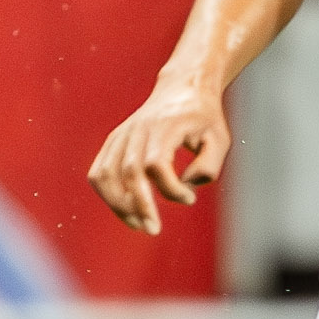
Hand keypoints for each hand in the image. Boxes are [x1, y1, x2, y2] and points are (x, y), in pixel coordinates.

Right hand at [88, 80, 226, 234]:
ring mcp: (121, 134)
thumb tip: (185, 186)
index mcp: (165, 126)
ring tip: (138, 224)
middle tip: (154, 229)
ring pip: (106, 174)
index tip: (190, 197)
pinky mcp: (113, 141)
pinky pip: (99, 172)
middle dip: (139, 205)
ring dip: (118, 205)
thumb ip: (208, 166)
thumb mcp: (220, 139)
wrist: (182, 88)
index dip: (170, 189)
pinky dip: (106, 194)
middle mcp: (138, 129)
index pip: (156, 164)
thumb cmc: (203, 118)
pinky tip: (124, 209)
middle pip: (128, 172)